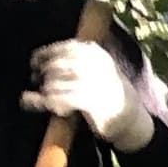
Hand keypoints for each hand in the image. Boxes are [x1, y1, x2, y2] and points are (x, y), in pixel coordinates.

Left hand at [22, 38, 151, 152]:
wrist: (133, 120)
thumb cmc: (109, 94)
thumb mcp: (96, 72)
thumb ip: (69, 64)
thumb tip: (35, 63)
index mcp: (98, 54)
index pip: (65, 47)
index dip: (44, 53)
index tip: (34, 63)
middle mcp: (96, 66)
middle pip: (56, 65)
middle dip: (44, 74)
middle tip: (40, 84)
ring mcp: (94, 84)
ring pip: (55, 83)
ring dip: (48, 92)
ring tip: (51, 99)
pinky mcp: (91, 103)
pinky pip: (61, 99)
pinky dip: (54, 104)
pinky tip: (61, 110)